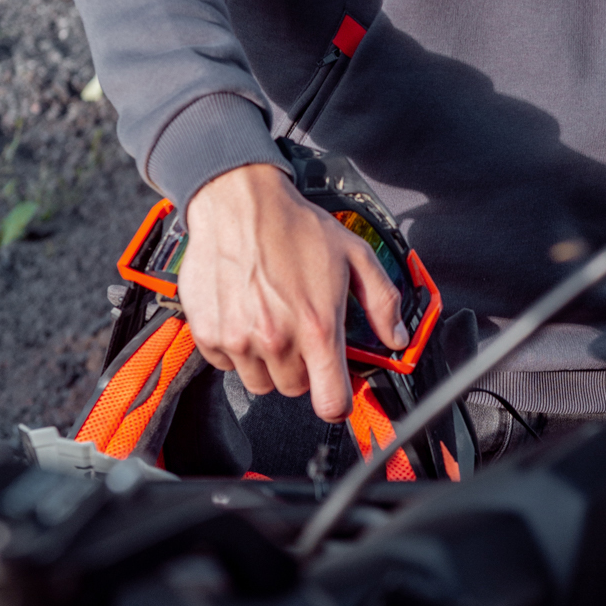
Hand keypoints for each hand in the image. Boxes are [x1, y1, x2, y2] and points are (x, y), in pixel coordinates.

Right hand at [178, 163, 404, 422]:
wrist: (238, 202)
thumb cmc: (294, 226)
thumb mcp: (355, 256)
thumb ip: (382, 302)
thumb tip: (396, 337)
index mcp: (317, 328)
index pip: (331, 402)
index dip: (338, 402)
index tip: (336, 392)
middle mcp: (277, 340)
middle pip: (294, 390)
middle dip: (302, 368)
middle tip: (299, 331)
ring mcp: (239, 339)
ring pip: (260, 381)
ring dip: (267, 361)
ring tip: (271, 321)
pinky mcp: (209, 333)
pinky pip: (226, 364)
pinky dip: (235, 348)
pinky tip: (244, 315)